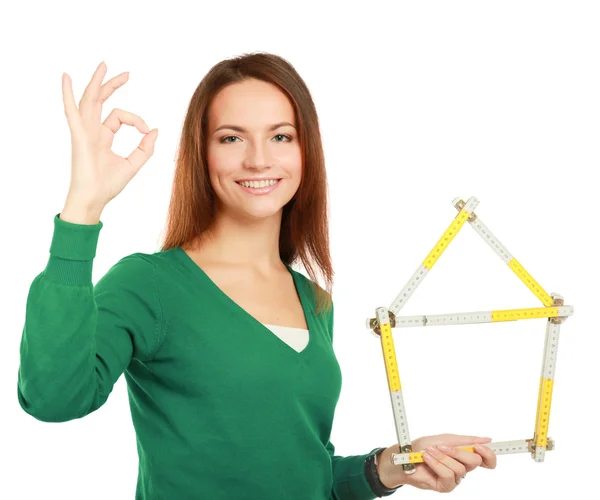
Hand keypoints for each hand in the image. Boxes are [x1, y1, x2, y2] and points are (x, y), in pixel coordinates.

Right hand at [61, 61, 157, 212]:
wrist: (94, 199)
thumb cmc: (108, 185)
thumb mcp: (133, 164)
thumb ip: (145, 148)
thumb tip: (155, 130)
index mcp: (103, 136)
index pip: (120, 116)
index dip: (137, 121)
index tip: (147, 132)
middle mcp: (92, 130)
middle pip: (101, 100)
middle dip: (112, 85)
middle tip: (127, 74)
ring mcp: (83, 131)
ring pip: (88, 100)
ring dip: (96, 83)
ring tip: (103, 66)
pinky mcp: (78, 136)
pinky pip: (71, 111)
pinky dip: (67, 94)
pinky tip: (66, 78)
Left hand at [377, 433, 496, 492]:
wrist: (405, 457)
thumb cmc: (423, 447)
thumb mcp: (444, 439)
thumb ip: (466, 440)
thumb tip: (486, 439)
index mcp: (464, 455)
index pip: (486, 459)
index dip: (489, 454)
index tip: (481, 447)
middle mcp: (462, 468)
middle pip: (476, 462)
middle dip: (459, 452)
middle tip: (443, 446)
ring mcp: (455, 478)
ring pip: (460, 468)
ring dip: (443, 457)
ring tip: (430, 452)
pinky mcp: (445, 486)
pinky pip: (447, 475)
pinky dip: (436, 464)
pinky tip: (428, 459)